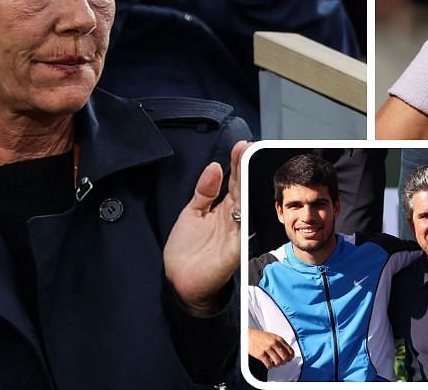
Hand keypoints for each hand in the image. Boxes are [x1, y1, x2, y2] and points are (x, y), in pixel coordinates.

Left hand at [163, 140, 248, 315]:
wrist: (179, 282)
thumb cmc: (186, 251)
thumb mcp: (192, 212)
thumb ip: (204, 190)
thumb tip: (214, 166)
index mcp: (223, 209)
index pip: (234, 181)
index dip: (237, 163)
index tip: (241, 145)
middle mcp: (233, 219)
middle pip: (243, 189)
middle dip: (246, 168)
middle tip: (248, 148)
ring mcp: (236, 234)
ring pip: (246, 205)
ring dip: (247, 186)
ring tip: (248, 166)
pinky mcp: (235, 251)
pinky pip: (243, 232)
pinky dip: (245, 217)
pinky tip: (245, 199)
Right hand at [248, 328, 292, 369]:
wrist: (248, 335)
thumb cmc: (260, 336)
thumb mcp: (273, 336)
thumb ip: (280, 343)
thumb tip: (287, 353)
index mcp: (278, 339)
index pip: (290, 351)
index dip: (290, 357)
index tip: (289, 359)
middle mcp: (274, 343)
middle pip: (285, 357)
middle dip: (284, 362)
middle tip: (281, 363)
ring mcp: (267, 349)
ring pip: (278, 362)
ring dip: (277, 365)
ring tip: (274, 364)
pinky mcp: (261, 354)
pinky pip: (269, 365)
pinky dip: (270, 367)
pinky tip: (269, 364)